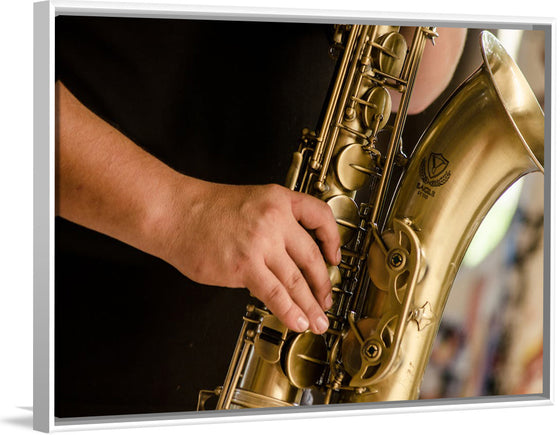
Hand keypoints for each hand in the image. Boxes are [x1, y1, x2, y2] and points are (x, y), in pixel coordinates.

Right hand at [162, 181, 340, 333]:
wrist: (173, 212)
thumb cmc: (203, 209)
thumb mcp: (249, 202)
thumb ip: (272, 226)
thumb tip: (286, 260)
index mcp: (278, 200)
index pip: (320, 216)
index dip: (333, 239)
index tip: (335, 256)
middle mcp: (274, 220)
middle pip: (312, 256)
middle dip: (323, 284)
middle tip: (326, 300)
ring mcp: (260, 243)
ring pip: (296, 279)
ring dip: (310, 304)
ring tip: (317, 320)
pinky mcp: (244, 266)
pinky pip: (275, 293)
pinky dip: (289, 310)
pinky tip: (296, 321)